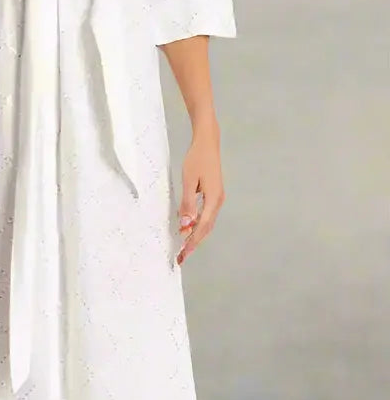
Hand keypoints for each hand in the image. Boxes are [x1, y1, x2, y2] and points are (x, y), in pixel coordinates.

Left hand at [176, 123, 224, 265]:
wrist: (207, 142)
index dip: (192, 242)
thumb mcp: (189, 181)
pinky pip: (206, 214)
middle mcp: (218, 201)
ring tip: (184, 247)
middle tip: (181, 256)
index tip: (183, 254)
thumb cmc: (197, 159)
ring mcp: (217, 198)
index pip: (201, 227)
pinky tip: (187, 227)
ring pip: (206, 222)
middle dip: (194, 243)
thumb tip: (185, 225)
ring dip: (195, 235)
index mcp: (213, 199)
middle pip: (206, 228)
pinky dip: (197, 224)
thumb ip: (188, 203)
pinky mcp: (213, 194)